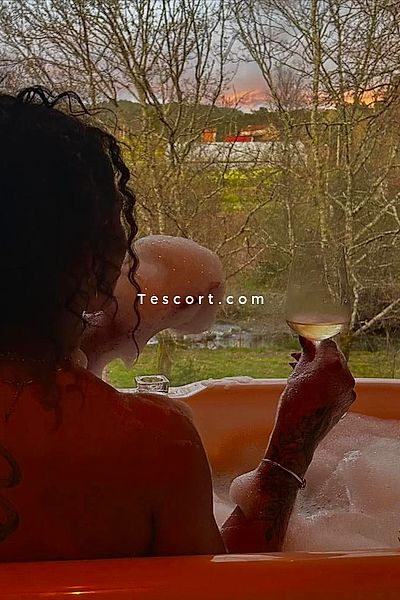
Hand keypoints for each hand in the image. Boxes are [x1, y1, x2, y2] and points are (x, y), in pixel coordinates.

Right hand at [266, 337, 355, 475]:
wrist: (299, 432)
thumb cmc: (294, 402)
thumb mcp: (297, 373)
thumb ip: (306, 353)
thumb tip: (306, 339)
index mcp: (332, 364)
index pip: (327, 343)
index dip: (315, 342)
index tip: (306, 343)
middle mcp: (345, 375)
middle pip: (334, 357)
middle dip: (317, 356)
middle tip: (299, 357)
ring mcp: (349, 390)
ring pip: (335, 371)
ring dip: (320, 369)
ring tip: (301, 372)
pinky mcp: (347, 401)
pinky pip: (338, 385)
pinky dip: (326, 382)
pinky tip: (310, 385)